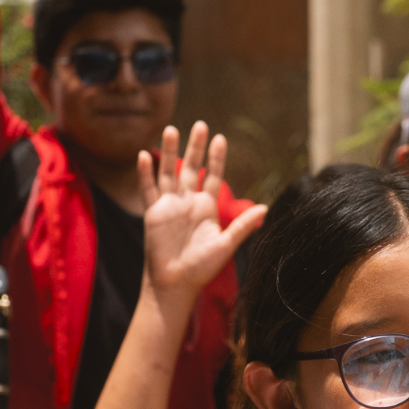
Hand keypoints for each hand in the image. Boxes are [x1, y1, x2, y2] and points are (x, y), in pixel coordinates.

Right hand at [138, 122, 267, 307]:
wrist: (176, 284)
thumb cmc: (202, 268)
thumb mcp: (225, 245)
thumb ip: (242, 225)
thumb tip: (264, 208)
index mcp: (206, 207)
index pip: (212, 176)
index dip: (216, 158)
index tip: (220, 138)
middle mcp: (188, 202)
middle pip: (191, 168)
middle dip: (195, 147)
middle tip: (200, 125)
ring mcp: (169, 206)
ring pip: (168, 172)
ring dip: (168, 152)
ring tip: (170, 130)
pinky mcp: (153, 213)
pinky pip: (148, 189)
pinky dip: (145, 173)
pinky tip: (144, 155)